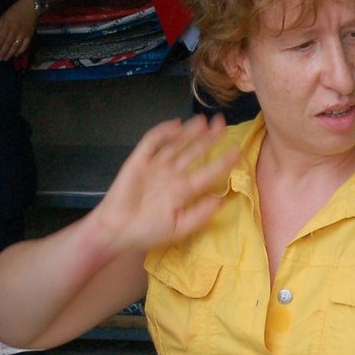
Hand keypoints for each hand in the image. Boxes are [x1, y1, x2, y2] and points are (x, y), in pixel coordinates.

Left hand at [0, 0, 40, 60]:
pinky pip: (25, 45)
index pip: (0, 38)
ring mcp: (23, 33)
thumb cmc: (15, 10)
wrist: (30, 6)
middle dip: (2, 52)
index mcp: (7, 25)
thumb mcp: (4, 17)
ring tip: (5, 58)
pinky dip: (20, 51)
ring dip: (10, 54)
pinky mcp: (30, 35)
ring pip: (16, 46)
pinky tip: (15, 55)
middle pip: (8, 44)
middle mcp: (15, 30)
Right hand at [88, 116, 238, 255]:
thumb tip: (222, 199)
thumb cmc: (147, 233)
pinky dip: (163, 133)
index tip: (237, 152)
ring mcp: (155, 167)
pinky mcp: (138, 161)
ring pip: (176, 145)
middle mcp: (171, 175)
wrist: (116, 232)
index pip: (207, 173)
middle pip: (193, 152)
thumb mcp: (179, 229)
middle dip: (208, 138)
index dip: (222, 162)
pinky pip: (151, 143)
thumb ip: (200, 215)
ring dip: (189, 132)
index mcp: (183, 191)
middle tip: (222, 124)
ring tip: (204, 121)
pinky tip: (176, 125)